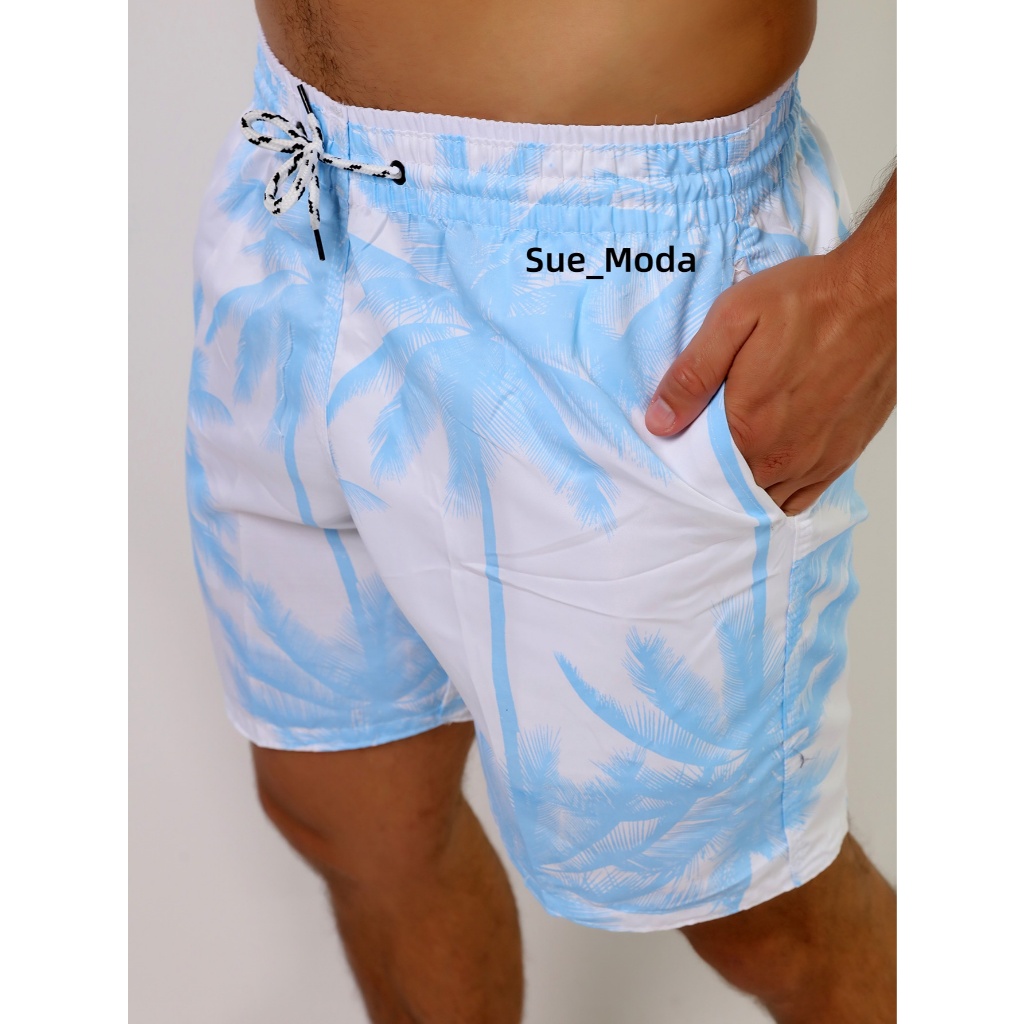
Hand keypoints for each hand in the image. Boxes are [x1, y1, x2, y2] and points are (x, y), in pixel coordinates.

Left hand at [644, 174, 895, 515]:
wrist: (883, 295)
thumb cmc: (808, 302)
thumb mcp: (733, 318)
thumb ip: (692, 374)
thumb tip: (659, 422)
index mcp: (750, 427)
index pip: (698, 471)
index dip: (682, 460)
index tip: (676, 443)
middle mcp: (784, 456)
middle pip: (730, 491)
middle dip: (711, 477)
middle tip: (702, 449)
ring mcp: (817, 462)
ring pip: (765, 499)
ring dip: (744, 488)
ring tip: (733, 458)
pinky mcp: (843, 456)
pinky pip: (801, 499)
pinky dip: (779, 494)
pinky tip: (767, 470)